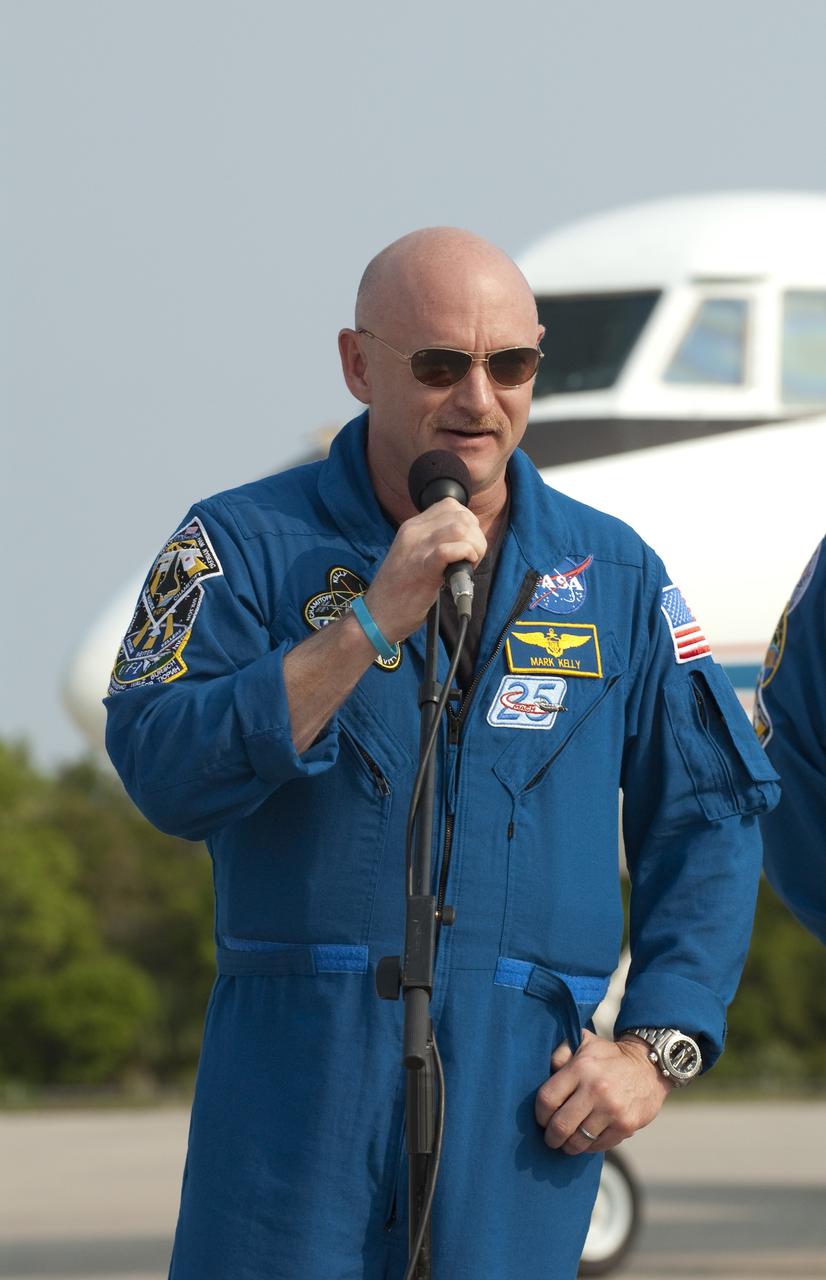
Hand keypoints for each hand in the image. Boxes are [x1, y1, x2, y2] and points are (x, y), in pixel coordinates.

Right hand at [364, 498, 486, 642]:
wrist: (377, 615)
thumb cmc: (399, 591)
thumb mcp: (414, 556)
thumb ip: (434, 543)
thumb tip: (464, 539)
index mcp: (411, 527)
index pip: (450, 505)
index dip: (468, 522)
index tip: (467, 543)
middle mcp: (414, 532)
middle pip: (460, 516)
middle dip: (476, 537)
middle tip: (471, 558)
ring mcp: (417, 548)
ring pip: (460, 529)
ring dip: (474, 547)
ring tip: (468, 564)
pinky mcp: (422, 568)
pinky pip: (449, 550)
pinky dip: (465, 556)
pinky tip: (462, 569)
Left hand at [534, 1030, 671, 1154]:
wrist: (649, 1067)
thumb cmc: (609, 1056)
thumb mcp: (584, 1042)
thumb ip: (560, 1053)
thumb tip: (543, 1072)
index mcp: (581, 1068)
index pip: (547, 1099)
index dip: (539, 1114)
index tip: (541, 1118)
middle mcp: (595, 1089)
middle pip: (560, 1125)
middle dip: (551, 1137)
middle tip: (551, 1138)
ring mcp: (612, 1110)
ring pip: (578, 1141)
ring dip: (568, 1146)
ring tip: (567, 1142)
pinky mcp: (626, 1126)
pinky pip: (598, 1146)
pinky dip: (589, 1147)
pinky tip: (587, 1140)